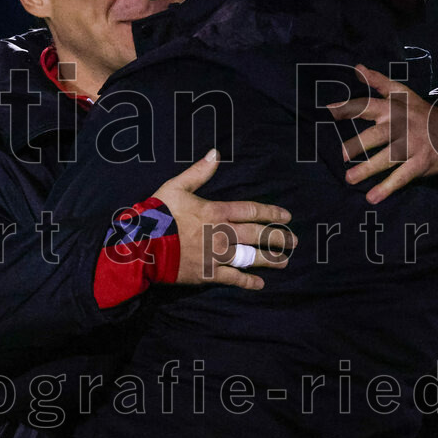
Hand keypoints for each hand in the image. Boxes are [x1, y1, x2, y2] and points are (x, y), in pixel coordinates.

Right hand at [153, 149, 295, 289]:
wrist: (143, 245)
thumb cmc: (158, 213)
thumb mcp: (176, 186)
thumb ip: (199, 172)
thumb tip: (215, 153)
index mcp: (216, 211)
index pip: (252, 211)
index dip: (272, 213)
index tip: (286, 216)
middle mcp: (222, 233)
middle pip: (258, 235)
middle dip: (278, 237)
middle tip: (294, 241)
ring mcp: (216, 255)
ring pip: (250, 257)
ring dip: (270, 259)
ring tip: (285, 262)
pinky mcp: (208, 274)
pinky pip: (233, 278)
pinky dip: (247, 281)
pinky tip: (260, 284)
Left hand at [330, 64, 437, 203]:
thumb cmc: (420, 113)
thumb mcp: (402, 94)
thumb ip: (379, 82)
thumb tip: (357, 67)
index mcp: (394, 109)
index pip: (368, 106)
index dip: (349, 107)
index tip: (328, 110)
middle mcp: (402, 126)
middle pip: (378, 135)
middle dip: (360, 144)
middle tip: (343, 154)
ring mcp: (412, 145)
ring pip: (388, 157)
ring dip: (369, 169)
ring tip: (349, 179)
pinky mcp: (419, 163)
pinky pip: (401, 176)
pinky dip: (387, 188)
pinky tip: (372, 198)